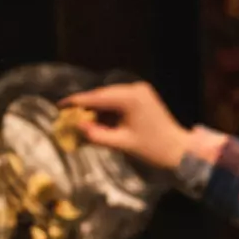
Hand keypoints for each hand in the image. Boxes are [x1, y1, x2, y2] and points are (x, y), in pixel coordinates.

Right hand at [62, 82, 189, 170]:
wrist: (179, 150)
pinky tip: (100, 119)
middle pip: (103, 95)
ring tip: (81, 119)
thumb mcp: (122, 143)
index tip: (60, 105)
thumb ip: (97, 135)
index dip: (77, 102)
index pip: (97, 98)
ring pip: (110, 97)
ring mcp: (140, 90)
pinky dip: (108, 109)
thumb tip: (76, 127)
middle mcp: (135, 89)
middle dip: (86, 106)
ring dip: (97, 108)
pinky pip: (119, 99)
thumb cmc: (152, 148)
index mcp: (130, 98)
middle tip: (68, 115)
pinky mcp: (143, 96)